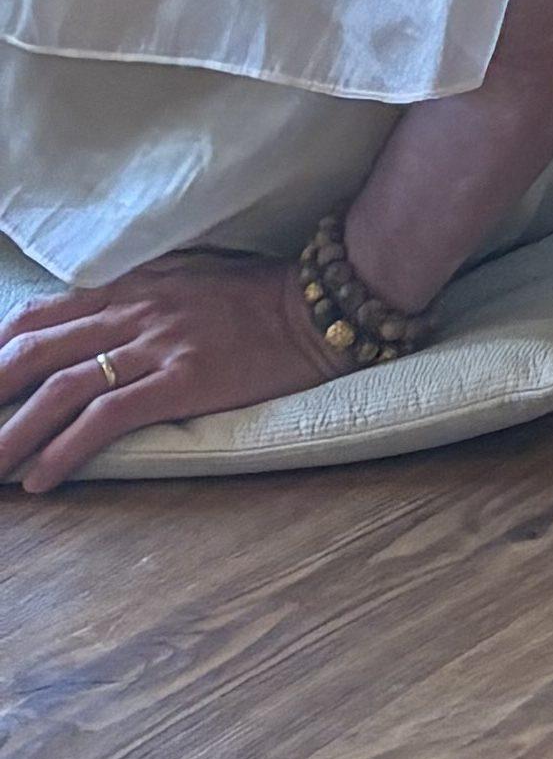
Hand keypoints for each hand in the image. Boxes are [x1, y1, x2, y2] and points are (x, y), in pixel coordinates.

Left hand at [0, 250, 323, 488]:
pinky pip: (107, 417)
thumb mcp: (186, 281)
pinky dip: (65, 450)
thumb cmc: (255, 299)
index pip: (42, 315)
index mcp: (133, 287)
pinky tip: (41, 477)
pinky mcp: (182, 380)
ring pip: (61, 390)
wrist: (317, 307)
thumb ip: (137, 300)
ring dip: (12, 435)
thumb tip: (90, 329)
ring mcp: (157, 345)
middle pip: (36, 352)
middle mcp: (135, 312)